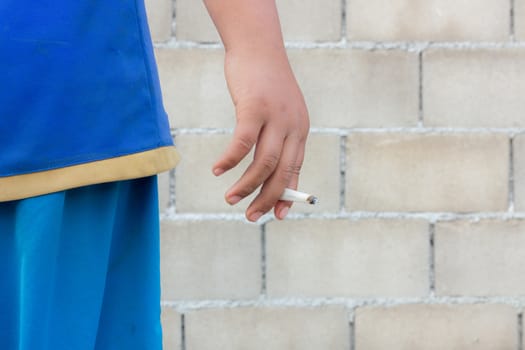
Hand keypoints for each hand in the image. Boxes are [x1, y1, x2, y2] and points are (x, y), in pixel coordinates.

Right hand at [212, 47, 308, 221]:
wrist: (258, 46)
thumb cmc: (264, 84)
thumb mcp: (278, 113)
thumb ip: (275, 139)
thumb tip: (265, 170)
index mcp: (300, 130)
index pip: (295, 170)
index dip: (286, 196)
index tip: (276, 216)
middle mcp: (293, 126)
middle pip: (281, 173)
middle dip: (266, 199)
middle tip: (250, 216)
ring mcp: (276, 116)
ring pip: (264, 163)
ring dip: (247, 186)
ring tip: (231, 199)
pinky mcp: (255, 107)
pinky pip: (243, 143)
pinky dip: (230, 160)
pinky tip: (218, 170)